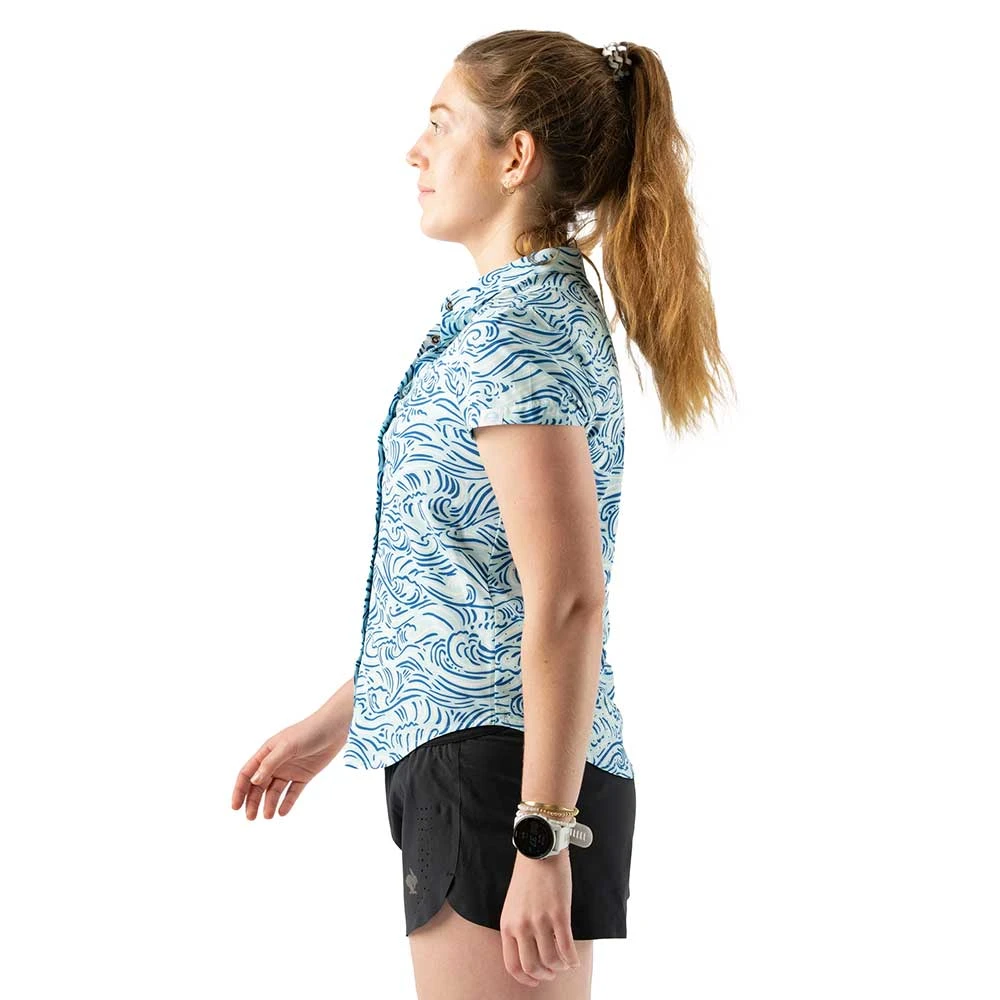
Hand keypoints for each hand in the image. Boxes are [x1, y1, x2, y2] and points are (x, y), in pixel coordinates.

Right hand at [230, 709, 348, 819]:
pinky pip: (292, 792)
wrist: (334, 728)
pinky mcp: (304, 775)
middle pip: (259, 785)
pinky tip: (282, 812)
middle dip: (253, 801)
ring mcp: (290, 769)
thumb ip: (270, 763)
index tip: (235, 807)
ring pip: (274, 791)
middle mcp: (276, 762)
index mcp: (267, 752)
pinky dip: (287, 803)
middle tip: (251, 818)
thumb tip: (253, 781)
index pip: (247, 773)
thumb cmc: (309, 731)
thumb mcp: (287, 746)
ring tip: (267, 816)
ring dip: (269, 803)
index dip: (240, 790)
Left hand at [499, 849, 581, 987]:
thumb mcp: (513, 905)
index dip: (525, 979)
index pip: (512, 965)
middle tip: (552, 972)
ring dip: (560, 967)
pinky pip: (567, 948)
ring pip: (551, 961)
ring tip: (564, 962)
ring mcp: (540, 921)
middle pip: (532, 967)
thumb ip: (517, 927)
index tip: (535, 980)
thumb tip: (529, 952)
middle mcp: (521, 926)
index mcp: (507, 925)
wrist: (539, 851)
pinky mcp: (559, 914)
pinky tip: (575, 960)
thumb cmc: (528, 876)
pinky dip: (572, 960)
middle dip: (545, 975)